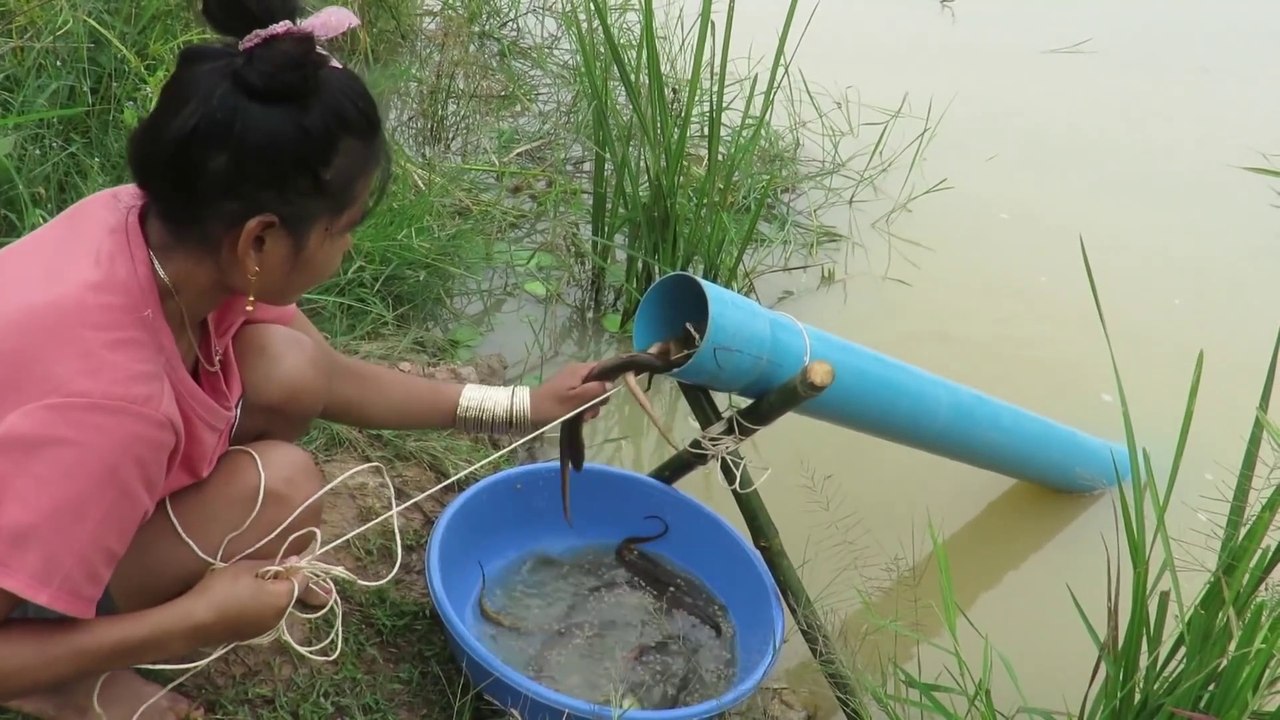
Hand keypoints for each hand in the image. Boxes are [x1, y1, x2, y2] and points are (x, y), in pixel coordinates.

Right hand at [178, 557, 326, 646]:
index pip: (303, 580)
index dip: (293, 569)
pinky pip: (264, 616)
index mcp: (283, 598)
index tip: (276, 562)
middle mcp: (281, 616)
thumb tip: (295, 562)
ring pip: (277, 606)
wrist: (193, 622)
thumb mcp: (246, 568)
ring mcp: (266, 629)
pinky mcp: (252, 636)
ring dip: (270, 596)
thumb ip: (274, 564)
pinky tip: (239, 602)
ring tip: (245, 587)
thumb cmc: (221, 589)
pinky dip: (259, 608)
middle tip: (257, 573)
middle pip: (291, 594)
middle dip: (281, 582)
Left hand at [530, 361, 613, 425]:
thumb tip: (611, 384)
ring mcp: (571, 382)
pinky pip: (582, 397)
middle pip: (598, 382)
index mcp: (579, 369)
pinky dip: (582, 406)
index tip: (608, 394)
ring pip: (591, 392)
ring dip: (590, 406)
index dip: (610, 379)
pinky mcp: (567, 391)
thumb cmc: (552, 405)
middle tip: (590, 411)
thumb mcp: (576, 400)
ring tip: (583, 417)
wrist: (528, 411)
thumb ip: (595, 390)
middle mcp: (577, 372)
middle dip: (597, 398)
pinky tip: (578, 416)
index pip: (603, 367)